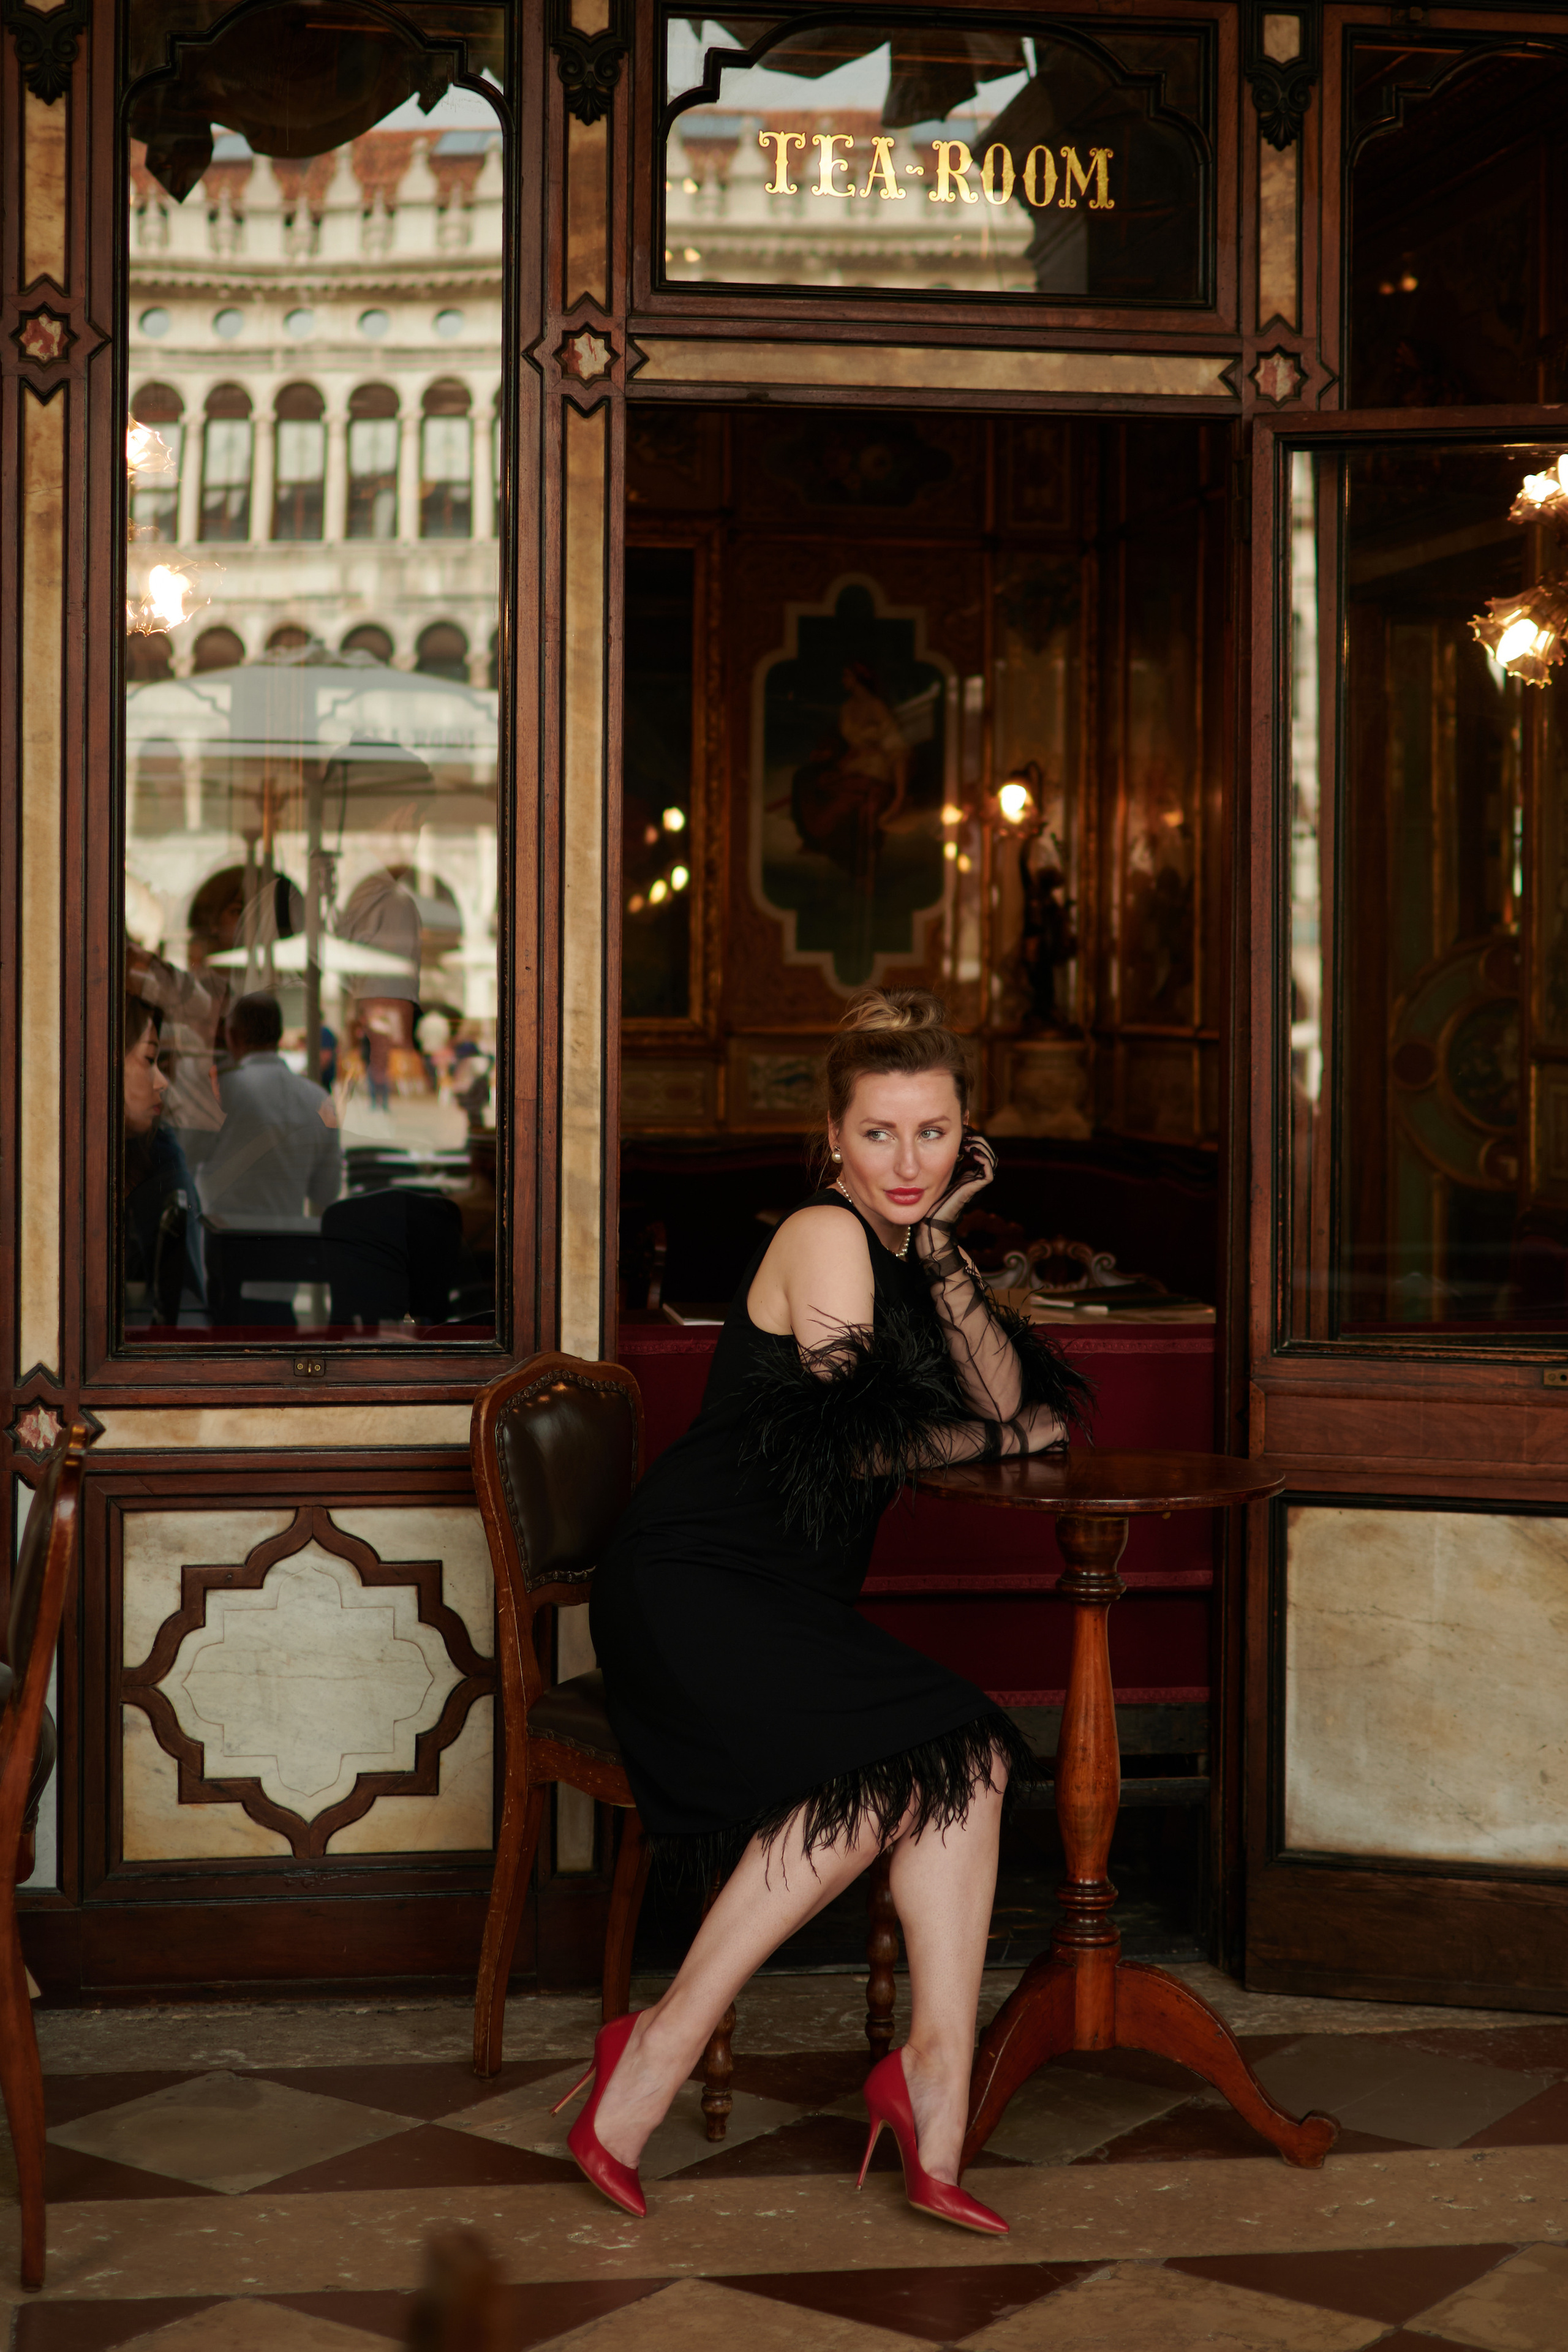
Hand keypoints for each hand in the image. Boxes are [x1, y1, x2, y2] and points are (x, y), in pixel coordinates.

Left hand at [919, 1128, 995, 1251]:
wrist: (929, 1224)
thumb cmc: (926, 1203)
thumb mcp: (931, 1177)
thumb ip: (935, 1166)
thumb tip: (933, 1146)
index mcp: (964, 1175)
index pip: (977, 1152)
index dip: (972, 1139)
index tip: (960, 1131)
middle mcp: (972, 1178)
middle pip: (986, 1153)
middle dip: (978, 1140)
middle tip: (966, 1132)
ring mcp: (975, 1184)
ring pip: (990, 1159)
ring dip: (981, 1146)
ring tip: (968, 1139)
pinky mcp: (974, 1189)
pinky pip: (988, 1171)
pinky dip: (983, 1157)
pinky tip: (971, 1150)